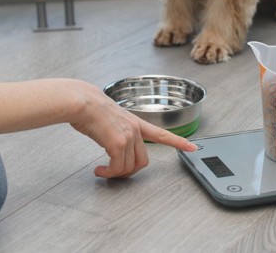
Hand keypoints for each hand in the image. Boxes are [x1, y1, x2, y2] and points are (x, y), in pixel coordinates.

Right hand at [67, 80, 196, 177]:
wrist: (82, 102)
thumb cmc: (91, 108)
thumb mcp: (111, 117)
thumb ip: (118, 128)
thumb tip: (112, 140)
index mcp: (136, 122)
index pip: (162, 133)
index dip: (178, 142)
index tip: (193, 147)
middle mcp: (135, 129)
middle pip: (143, 161)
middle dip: (129, 171)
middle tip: (115, 172)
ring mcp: (128, 136)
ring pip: (129, 167)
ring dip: (115, 173)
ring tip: (103, 170)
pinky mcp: (117, 143)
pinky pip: (116, 167)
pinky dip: (108, 172)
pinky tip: (99, 170)